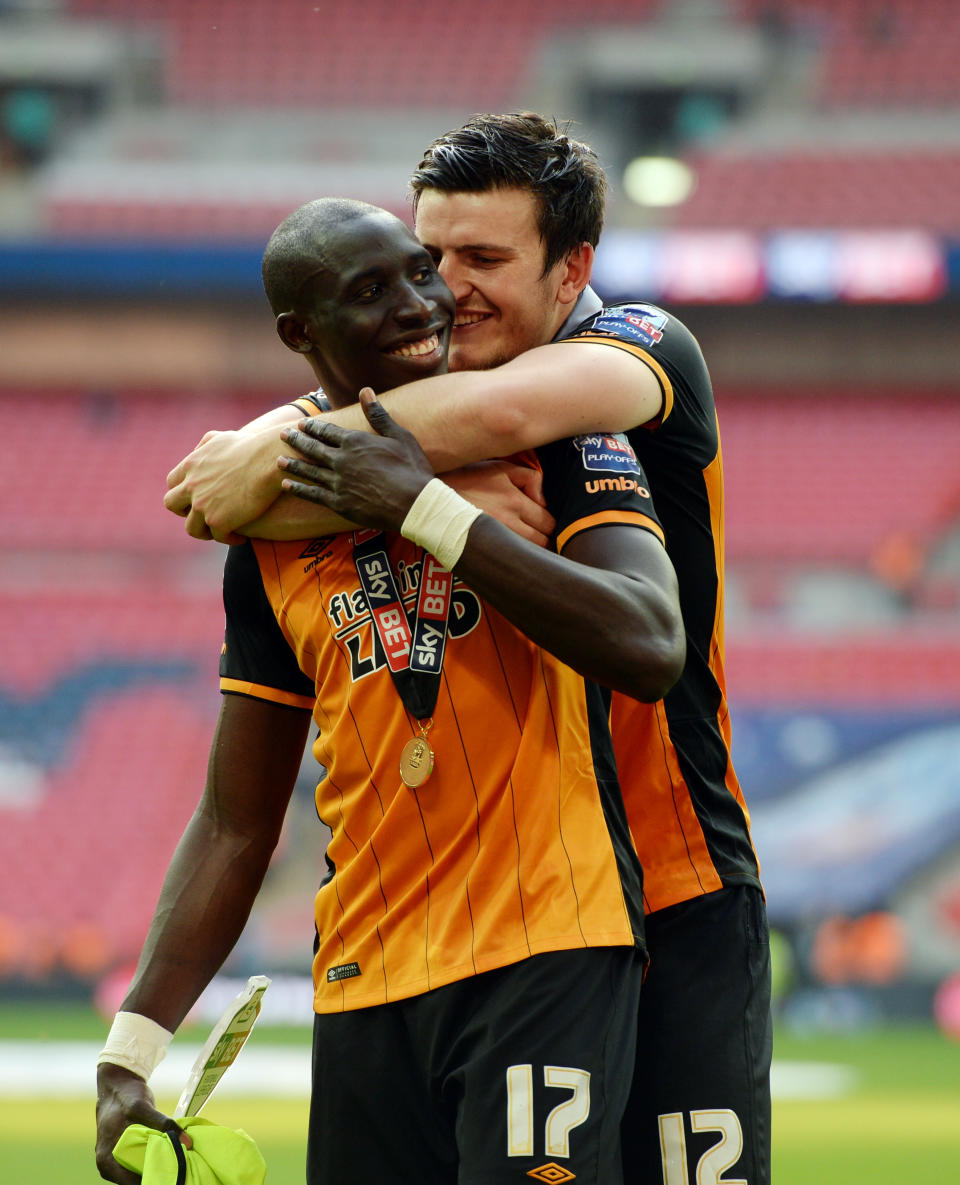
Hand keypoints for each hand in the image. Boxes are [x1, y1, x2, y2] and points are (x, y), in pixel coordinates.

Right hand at [95, 1062, 191, 1183]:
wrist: (116, 1086)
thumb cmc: (126, 1096)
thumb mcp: (143, 1107)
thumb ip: (164, 1124)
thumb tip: (188, 1142)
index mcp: (107, 1159)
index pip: (133, 1183)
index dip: (154, 1179)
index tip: (175, 1176)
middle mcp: (107, 1165)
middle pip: (136, 1181)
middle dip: (157, 1175)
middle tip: (179, 1170)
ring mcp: (113, 1161)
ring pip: (137, 1174)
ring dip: (155, 1169)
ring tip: (177, 1163)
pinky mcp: (121, 1155)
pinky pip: (137, 1164)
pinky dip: (151, 1161)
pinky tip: (167, 1156)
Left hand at [164, 425, 286, 543]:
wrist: (269, 460)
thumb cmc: (252, 447)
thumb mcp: (222, 438)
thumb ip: (204, 445)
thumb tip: (197, 453)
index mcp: (191, 465)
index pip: (172, 483)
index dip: (183, 492)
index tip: (196, 498)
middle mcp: (191, 486)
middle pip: (172, 505)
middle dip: (185, 512)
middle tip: (203, 516)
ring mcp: (202, 505)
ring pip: (192, 528)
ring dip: (205, 531)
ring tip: (222, 532)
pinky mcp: (218, 521)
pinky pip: (218, 537)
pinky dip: (229, 538)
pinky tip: (240, 537)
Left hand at [279, 389, 433, 531]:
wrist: (414, 503)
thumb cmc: (411, 468)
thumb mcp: (399, 436)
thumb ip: (378, 414)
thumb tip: (365, 390)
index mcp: (355, 442)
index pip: (327, 432)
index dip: (313, 428)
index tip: (301, 425)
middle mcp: (342, 460)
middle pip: (313, 448)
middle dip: (296, 441)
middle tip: (282, 436)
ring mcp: (338, 483)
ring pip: (309, 471)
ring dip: (293, 465)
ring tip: (279, 460)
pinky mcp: (339, 503)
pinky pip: (313, 494)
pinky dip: (299, 489)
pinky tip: (287, 485)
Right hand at [443, 461, 554, 547]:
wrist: (432, 495)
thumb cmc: (466, 478)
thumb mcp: (501, 467)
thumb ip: (530, 478)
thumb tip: (543, 500)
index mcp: (515, 501)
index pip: (549, 522)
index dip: (549, 523)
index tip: (543, 522)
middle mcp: (508, 522)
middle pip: (542, 542)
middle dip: (544, 538)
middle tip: (538, 534)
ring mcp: (495, 538)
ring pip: (527, 553)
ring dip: (530, 549)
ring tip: (524, 542)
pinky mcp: (483, 548)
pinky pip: (508, 558)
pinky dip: (513, 555)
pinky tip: (508, 549)